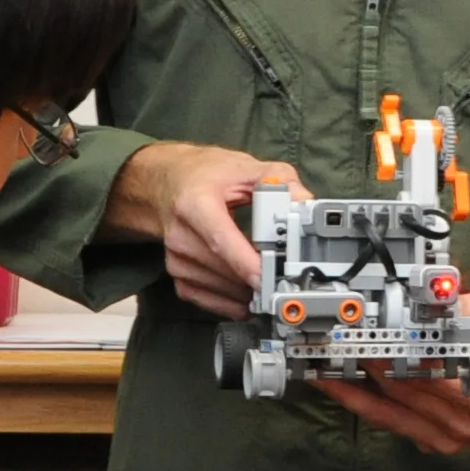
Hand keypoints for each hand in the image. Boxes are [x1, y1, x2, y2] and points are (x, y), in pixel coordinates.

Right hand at [112, 141, 301, 316]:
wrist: (164, 183)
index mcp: (195, 203)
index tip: (271, 275)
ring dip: (245, 292)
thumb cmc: (203, 175)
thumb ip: (278, 180)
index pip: (220, 239)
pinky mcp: (176, 273)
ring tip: (269, 284)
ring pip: (216, 287)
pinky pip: (204, 298)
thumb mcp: (242, 167)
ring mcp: (175, 257)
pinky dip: (228, 302)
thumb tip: (305, 202)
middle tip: (285, 280)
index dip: (245, 262)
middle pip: (222, 268)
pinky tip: (246, 298)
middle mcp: (180, 233)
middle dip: (256, 280)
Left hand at [321, 296, 469, 454]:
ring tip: (320, 368)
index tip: (362, 331)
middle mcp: (460, 426)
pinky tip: (340, 389)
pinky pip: (394, 424)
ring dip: (353, 388)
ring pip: (389, 410)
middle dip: (365, 362)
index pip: (424, 371)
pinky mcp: (437, 445)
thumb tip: (442, 299)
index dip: (389, 350)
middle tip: (332, 340)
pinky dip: (365, 405)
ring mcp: (447, 440)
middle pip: (400, 389)